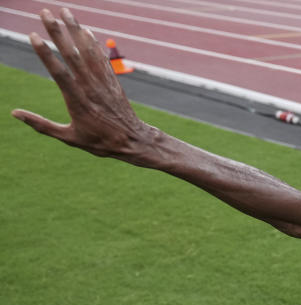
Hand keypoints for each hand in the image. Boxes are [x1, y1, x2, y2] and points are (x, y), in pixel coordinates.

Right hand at [11, 8, 154, 162]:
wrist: (134, 141)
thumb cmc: (100, 142)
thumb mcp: (69, 138)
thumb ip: (41, 125)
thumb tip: (14, 113)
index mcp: (78, 101)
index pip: (59, 73)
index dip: (45, 54)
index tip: (33, 36)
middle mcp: (91, 88)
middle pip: (72, 55)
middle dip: (58, 32)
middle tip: (44, 12)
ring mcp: (103, 82)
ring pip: (88, 52)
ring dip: (75, 29)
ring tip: (64, 11)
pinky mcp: (112, 81)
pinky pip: (102, 58)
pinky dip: (94, 44)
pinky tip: (86, 31)